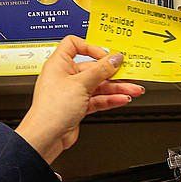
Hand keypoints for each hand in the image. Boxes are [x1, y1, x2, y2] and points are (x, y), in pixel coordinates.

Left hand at [16, 36, 144, 163]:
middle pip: (93, 69)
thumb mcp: (80, 84)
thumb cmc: (52, 109)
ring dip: (116, 88)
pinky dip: (111, 99)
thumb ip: (101, 70)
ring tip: (133, 90)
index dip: (92, 48)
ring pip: (99, 86)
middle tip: (129, 75)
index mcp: (59, 64)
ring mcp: (73, 92)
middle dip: (113, 73)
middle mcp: (66, 76)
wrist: (47, 136)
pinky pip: (98, 99)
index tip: (107, 56)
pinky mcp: (79, 106)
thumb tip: (114, 59)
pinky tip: (122, 99)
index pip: (74, 45)